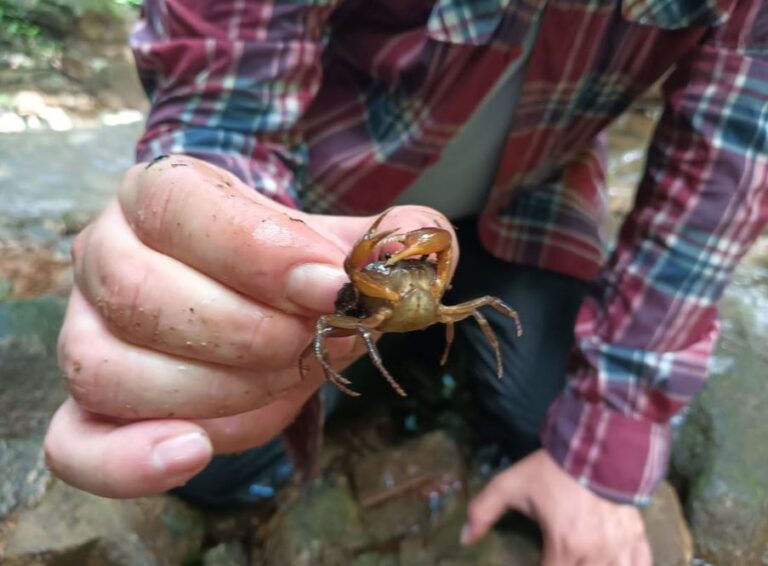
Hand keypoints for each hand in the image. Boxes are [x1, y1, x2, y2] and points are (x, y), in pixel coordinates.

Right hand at [45, 155, 454, 497]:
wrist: (247, 304)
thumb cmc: (284, 270)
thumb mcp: (336, 244)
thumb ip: (387, 241)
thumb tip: (428, 252)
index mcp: (161, 198)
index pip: (182, 210)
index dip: (257, 252)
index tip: (333, 285)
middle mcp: (107, 259)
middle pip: (143, 296)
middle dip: (249, 331)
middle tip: (314, 340)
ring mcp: (88, 335)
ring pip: (114, 371)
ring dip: (219, 391)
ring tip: (284, 381)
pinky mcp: (88, 408)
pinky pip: (74, 445)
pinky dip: (127, 461)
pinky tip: (193, 452)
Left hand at [462, 449, 651, 565]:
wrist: (598, 442)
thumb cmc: (552, 468)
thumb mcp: (511, 484)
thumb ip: (483, 510)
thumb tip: (464, 539)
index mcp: (564, 544)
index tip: (535, 565)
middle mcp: (596, 554)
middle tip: (554, 560)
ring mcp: (621, 549)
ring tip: (577, 563)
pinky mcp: (637, 539)